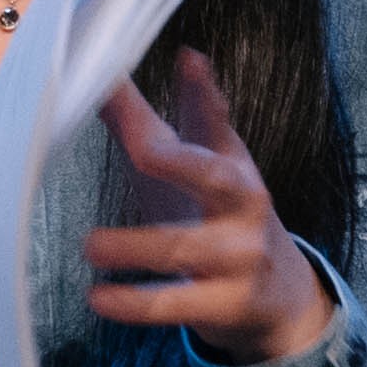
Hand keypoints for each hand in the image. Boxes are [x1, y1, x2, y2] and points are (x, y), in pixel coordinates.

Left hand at [89, 49, 334, 365]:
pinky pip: (175, 304)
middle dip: (179, 163)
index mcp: (231, 165)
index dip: (205, 94)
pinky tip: (99, 298)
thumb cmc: (216, 217)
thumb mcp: (190, 170)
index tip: (191, 61)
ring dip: (135, 247)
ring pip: (183, 248)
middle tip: (141, 152)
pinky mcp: (225, 303)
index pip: (217, 124)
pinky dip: (135, 304)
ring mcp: (238, 257)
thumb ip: (146, 125)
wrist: (275, 295)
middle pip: (214, 178)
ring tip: (91, 245)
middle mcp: (242, 205)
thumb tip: (106, 69)